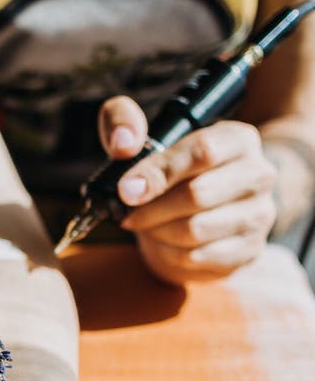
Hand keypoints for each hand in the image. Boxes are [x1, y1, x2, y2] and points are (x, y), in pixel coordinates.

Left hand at [99, 96, 277, 284]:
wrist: (203, 209)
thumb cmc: (173, 170)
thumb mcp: (148, 137)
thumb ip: (125, 122)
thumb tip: (122, 142)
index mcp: (238, 140)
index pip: (202, 152)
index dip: (159, 173)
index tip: (126, 190)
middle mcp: (258, 175)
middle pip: (197, 195)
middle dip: (151, 209)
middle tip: (128, 214)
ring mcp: (258, 216)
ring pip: (195, 231)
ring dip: (157, 232)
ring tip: (143, 225)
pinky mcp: (248, 250)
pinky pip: (197, 258)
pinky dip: (168, 254)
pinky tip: (161, 242)